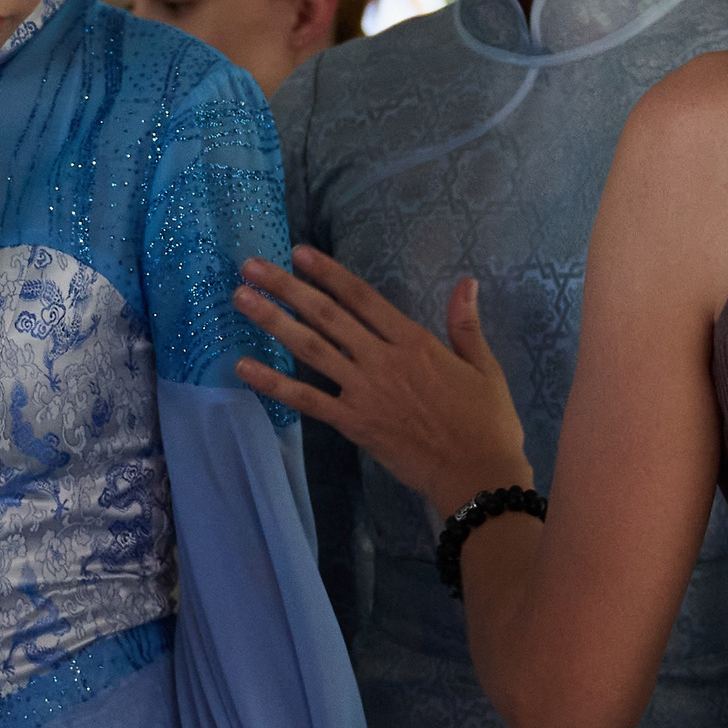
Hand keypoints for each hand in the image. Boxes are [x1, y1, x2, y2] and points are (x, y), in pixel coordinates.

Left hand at [234, 246, 532, 516]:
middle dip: (287, 288)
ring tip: (241, 299)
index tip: (299, 252)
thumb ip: (466, 324)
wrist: (477, 475)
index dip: (329, 272)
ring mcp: (364, 391)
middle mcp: (383, 359)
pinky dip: (274, 384)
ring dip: (273, 322)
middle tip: (252, 266)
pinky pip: (307, 400)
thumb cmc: (486, 423)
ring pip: (311, 348)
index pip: (362, 297)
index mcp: (414, 341)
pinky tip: (244, 368)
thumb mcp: (485, 368)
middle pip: (327, 315)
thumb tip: (466, 282)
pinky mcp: (353, 423)